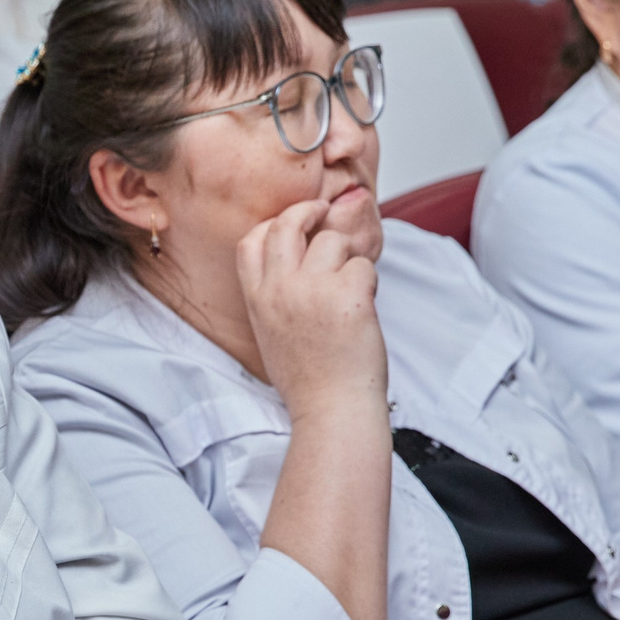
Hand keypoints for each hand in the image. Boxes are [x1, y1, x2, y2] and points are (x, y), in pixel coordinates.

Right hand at [235, 198, 385, 425]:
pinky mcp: (349, 295)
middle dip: (309, 210)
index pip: (251, 241)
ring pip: (334, 241)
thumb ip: (274, 295)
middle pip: (288, 224)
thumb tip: (296, 259)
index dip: (272, 224)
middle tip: (326, 213)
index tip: (291, 223)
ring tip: (350, 291)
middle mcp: (280, 289)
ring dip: (348, 259)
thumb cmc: (307, 378)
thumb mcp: (270, 333)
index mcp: (257, 299)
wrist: (332, 409)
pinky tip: (364, 309)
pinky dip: (369, 282)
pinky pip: (363, 265)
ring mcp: (313, 290)